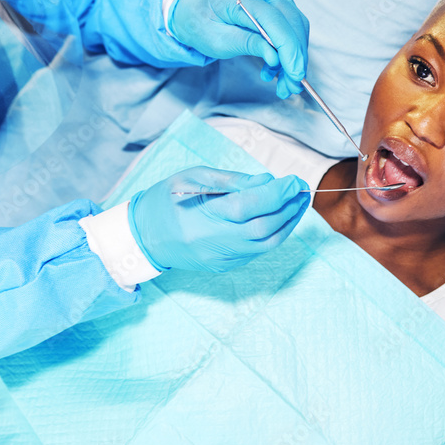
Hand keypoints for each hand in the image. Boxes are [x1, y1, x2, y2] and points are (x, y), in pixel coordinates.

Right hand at [128, 166, 309, 272]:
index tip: (292, 180)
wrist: (143, 237)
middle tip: (301, 190)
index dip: (277, 193)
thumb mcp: (193, 177)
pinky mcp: (224, 266)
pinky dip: (274, 233)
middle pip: (264, 229)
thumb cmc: (165, 200)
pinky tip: (280, 217)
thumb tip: (267, 182)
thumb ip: (232, 181)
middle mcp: (213, 243)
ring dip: (288, 223)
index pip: (249, 207)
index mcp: (201, 218)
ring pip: (266, 244)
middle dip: (289, 208)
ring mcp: (220, 259)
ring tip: (298, 202)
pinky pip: (257, 251)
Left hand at [170, 0, 309, 98]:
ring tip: (283, 80)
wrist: (193, 8)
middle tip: (292, 85)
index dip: (289, 47)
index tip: (296, 74)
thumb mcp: (216, 41)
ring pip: (295, 21)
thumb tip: (275, 57)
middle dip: (296, 55)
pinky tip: (276, 64)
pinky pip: (291, 20)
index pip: (273, 18)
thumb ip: (246, 44)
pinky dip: (289, 45)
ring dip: (295, 53)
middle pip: (290, 18)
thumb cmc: (201, 24)